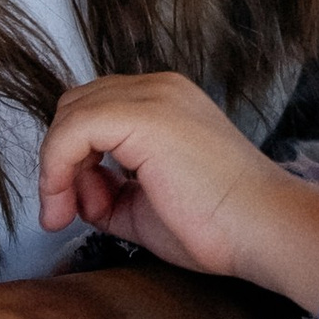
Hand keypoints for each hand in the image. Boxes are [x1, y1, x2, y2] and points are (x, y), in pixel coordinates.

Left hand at [38, 72, 318, 308]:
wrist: (263, 230)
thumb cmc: (220, 226)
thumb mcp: (142, 206)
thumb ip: (106, 191)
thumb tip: (74, 191)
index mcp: (166, 103)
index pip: (95, 113)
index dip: (72, 159)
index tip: (73, 210)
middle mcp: (158, 89)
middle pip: (76, 107)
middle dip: (60, 160)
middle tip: (64, 212)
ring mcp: (152, 96)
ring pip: (70, 115)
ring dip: (55, 168)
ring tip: (66, 214)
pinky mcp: (143, 116)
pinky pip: (72, 131)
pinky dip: (55, 168)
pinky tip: (67, 207)